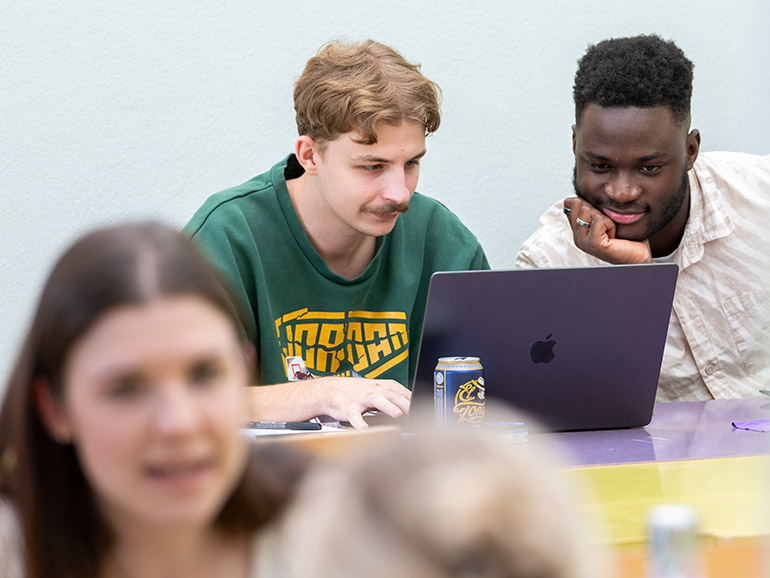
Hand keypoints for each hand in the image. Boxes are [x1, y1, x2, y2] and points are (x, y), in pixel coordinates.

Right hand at [247, 377, 410, 429]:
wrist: (328, 391)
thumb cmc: (356, 393)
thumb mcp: (376, 391)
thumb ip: (393, 398)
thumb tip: (413, 407)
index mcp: (382, 386)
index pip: (402, 391)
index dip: (414, 398)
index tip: (426, 407)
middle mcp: (373, 390)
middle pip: (393, 395)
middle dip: (406, 403)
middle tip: (418, 412)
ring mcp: (361, 398)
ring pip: (377, 400)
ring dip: (388, 406)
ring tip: (397, 414)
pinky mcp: (348, 408)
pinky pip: (355, 416)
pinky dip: (360, 423)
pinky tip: (364, 429)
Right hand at [563, 197, 651, 263]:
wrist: (638, 255)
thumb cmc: (626, 238)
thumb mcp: (605, 217)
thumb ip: (592, 209)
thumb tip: (575, 198)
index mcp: (578, 230)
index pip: (570, 204)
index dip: (586, 202)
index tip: (600, 215)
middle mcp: (577, 237)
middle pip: (579, 205)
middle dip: (597, 209)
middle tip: (607, 225)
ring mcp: (583, 242)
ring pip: (587, 211)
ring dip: (605, 217)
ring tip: (610, 230)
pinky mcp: (592, 244)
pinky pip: (599, 220)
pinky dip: (610, 224)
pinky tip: (613, 234)